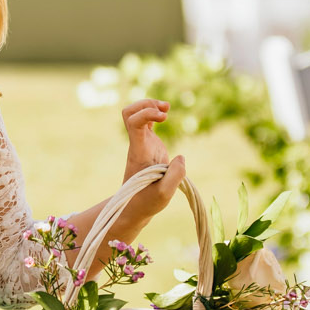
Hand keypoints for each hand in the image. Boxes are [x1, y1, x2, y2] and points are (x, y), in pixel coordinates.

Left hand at [120, 99, 184, 220]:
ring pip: (134, 113)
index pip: (133, 122)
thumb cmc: (148, 201)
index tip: (164, 117)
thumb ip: (175, 176)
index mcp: (138, 151)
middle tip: (165, 110)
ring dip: (149, 106)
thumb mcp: (164, 194)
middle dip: (146, 104)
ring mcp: (140, 142)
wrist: (135, 205)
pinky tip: (165, 115)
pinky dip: (154, 113)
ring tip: (167, 108)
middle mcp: (137, 143)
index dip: (147, 113)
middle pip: (128, 112)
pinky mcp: (146, 144)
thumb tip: (180, 157)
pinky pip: (145, 121)